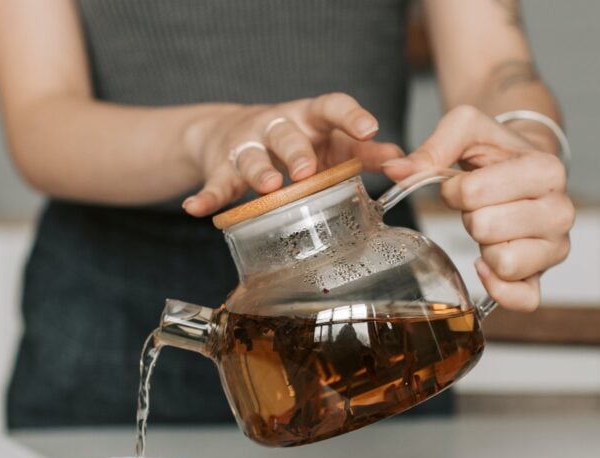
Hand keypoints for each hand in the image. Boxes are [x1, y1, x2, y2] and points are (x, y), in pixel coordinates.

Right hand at [182, 93, 402, 216]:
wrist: (232, 134)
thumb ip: (363, 154)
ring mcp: (247, 146)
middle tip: (308, 171)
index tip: (369, 128)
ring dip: (259, 172)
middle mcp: (276, 126)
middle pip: (286, 134)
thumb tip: (402, 162)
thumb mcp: (330, 144)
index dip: (351, 116)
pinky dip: (205, 198)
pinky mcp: (221, 169)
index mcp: (309, 117)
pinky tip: (197, 209)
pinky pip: (213, 185)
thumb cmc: (296, 143)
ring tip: (268, 186)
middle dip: (297, 152)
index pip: (331, 106)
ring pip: (252, 158)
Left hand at [382, 105, 573, 311]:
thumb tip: (395, 170)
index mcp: (546, 170)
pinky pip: (523, 299)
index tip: (467, 183)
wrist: (526, 166)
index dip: (456, 189)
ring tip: (491, 228)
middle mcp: (560, 211)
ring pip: (503, 262)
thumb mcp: (468, 130)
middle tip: (482, 206)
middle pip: (484, 228)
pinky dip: (498, 287)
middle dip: (470, 216)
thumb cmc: (497, 151)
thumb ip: (432, 147)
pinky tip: (485, 265)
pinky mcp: (543, 275)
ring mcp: (555, 247)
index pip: (474, 192)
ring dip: (483, 246)